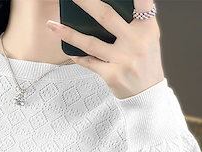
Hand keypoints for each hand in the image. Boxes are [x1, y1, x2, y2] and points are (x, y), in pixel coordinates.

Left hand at [46, 0, 164, 98]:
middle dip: (86, 3)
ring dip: (68, 33)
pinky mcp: (111, 74)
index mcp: (146, 28)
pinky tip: (67, 51)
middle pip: (106, 16)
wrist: (147, 93)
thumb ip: (138, 20)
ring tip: (51, 25)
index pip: (142, 2)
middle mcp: (135, 41)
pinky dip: (77, 56)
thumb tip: (124, 2)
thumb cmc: (145, 63)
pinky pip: (88, 62)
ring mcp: (122, 59)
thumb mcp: (149, 38)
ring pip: (90, 42)